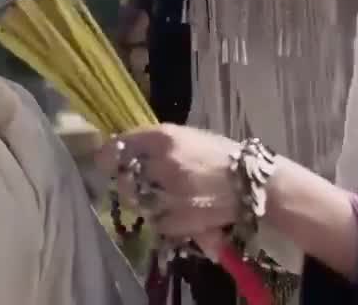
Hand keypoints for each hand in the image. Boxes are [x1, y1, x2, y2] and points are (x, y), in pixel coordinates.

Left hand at [95, 124, 243, 241]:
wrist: (252, 183)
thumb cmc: (221, 155)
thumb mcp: (188, 137)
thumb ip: (157, 142)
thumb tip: (127, 148)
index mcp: (164, 138)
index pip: (120, 146)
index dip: (107, 156)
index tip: (105, 162)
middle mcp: (161, 164)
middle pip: (127, 177)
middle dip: (129, 182)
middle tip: (137, 183)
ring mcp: (168, 193)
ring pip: (139, 201)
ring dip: (146, 201)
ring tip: (165, 198)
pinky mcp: (177, 219)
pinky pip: (156, 221)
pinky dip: (162, 219)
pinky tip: (178, 211)